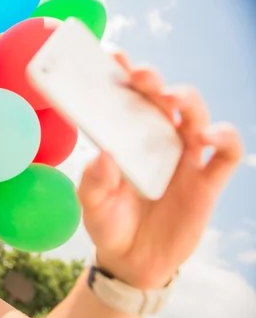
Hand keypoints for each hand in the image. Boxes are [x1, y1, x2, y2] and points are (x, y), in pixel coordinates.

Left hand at [77, 53, 243, 289]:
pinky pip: (227, 154)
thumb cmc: (109, 224)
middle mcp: (158, 141)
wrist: (132, 262)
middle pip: (163, 100)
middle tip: (140, 75)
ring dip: (188, 102)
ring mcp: (185, 159)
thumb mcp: (92, 204)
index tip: (112, 56)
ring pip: (196, 117)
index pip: (128, 99)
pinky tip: (208, 137)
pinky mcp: (206, 182)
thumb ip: (94, 182)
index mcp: (127, 138)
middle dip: (154, 81)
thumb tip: (104, 154)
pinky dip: (224, 138)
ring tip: (172, 99)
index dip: (123, 75)